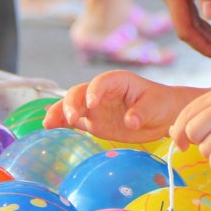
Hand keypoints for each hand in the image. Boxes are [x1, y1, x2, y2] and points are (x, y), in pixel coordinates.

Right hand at [43, 70, 188, 143]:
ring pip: (71, 106)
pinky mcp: (93, 122)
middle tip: (71, 119)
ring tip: (48, 125)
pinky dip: (62, 124)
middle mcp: (101, 92)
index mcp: (117, 81)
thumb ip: (141, 112)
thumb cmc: (160, 103)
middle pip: (79, 92)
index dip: (94, 90)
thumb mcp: (154, 105)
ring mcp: (95, 107)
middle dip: (72, 103)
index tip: (92, 104)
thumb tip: (130, 121)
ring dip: (60, 113)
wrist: (162, 116)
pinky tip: (50, 129)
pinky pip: (74, 121)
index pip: (101, 82)